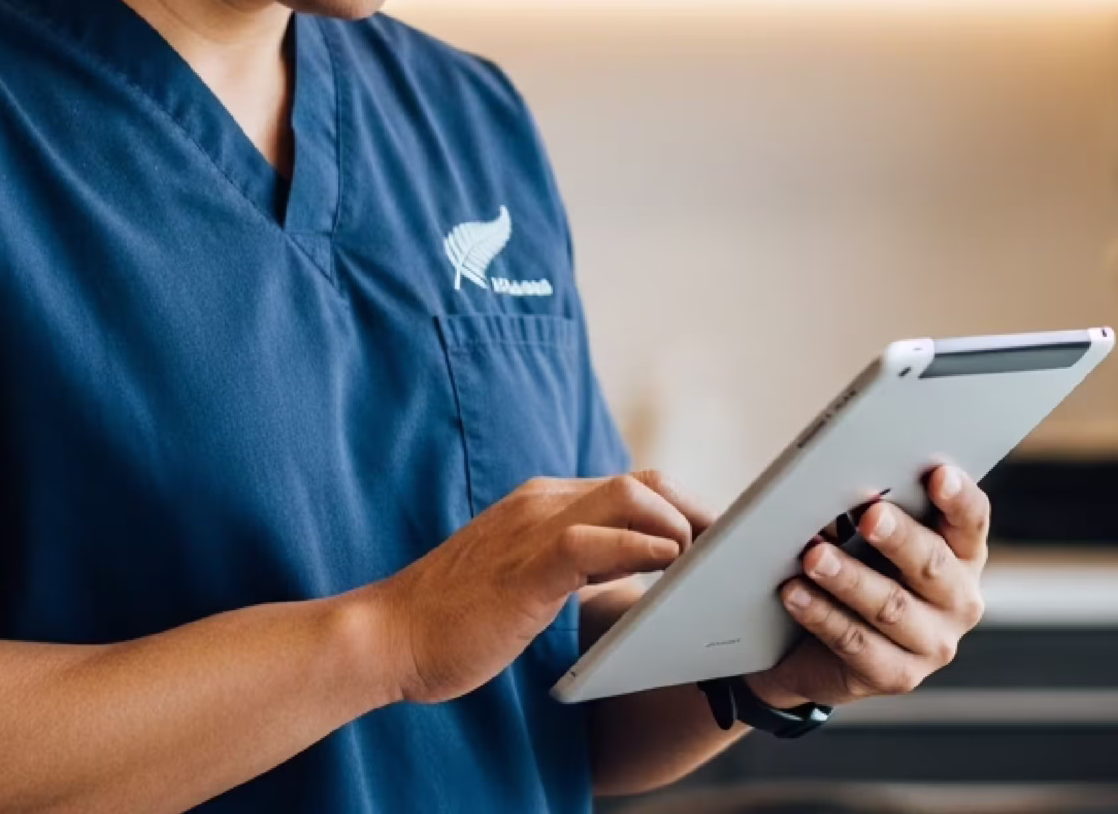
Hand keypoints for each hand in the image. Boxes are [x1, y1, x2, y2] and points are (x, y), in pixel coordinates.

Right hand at [371, 471, 709, 704]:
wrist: (388, 636)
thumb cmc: (456, 620)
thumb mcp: (529, 581)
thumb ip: (575, 563)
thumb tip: (635, 564)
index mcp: (543, 504)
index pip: (630, 486)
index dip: (680, 507)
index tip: (714, 537)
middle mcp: (542, 502)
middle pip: (642, 482)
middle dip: (695, 510)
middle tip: (729, 548)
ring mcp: (533, 527)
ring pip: (627, 496)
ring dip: (679, 523)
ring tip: (707, 559)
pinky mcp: (526, 565)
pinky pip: (594, 540)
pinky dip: (640, 546)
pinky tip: (668, 562)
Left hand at [748, 464, 989, 708]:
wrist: (824, 652)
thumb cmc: (861, 575)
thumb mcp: (877, 544)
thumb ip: (880, 515)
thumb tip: (844, 484)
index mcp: (963, 556)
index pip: (971, 520)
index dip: (958, 498)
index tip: (938, 475)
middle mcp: (959, 601)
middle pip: (933, 564)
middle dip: (899, 538)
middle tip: (870, 515)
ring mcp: (933, 645)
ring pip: (890, 606)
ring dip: (849, 578)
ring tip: (813, 556)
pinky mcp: (897, 676)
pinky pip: (855, 642)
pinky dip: (821, 614)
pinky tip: (794, 593)